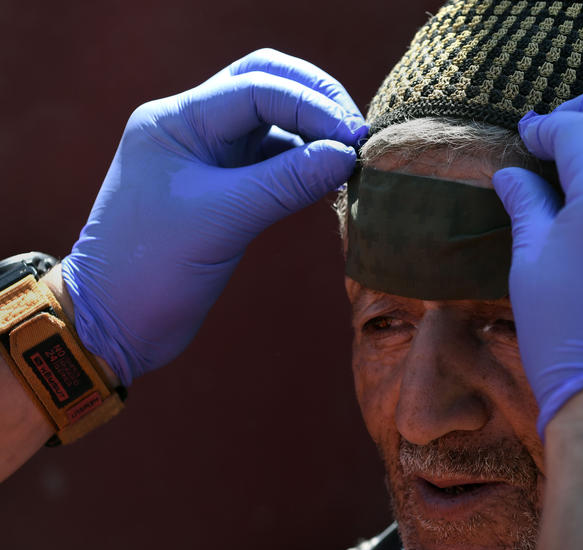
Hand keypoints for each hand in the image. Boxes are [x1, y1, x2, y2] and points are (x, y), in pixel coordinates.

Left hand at [61, 48, 365, 384]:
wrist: (116, 321)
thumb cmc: (152, 268)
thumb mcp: (223, 219)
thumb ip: (287, 181)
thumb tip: (346, 154)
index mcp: (176, 120)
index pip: (255, 87)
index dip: (309, 105)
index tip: (352, 137)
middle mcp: (192, 127)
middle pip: (264, 84)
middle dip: (314, 99)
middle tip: (356, 131)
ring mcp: (208, 156)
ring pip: (273, 122)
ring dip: (313, 132)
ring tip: (350, 157)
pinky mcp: (224, 188)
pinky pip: (274, 160)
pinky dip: (305, 163)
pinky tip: (331, 179)